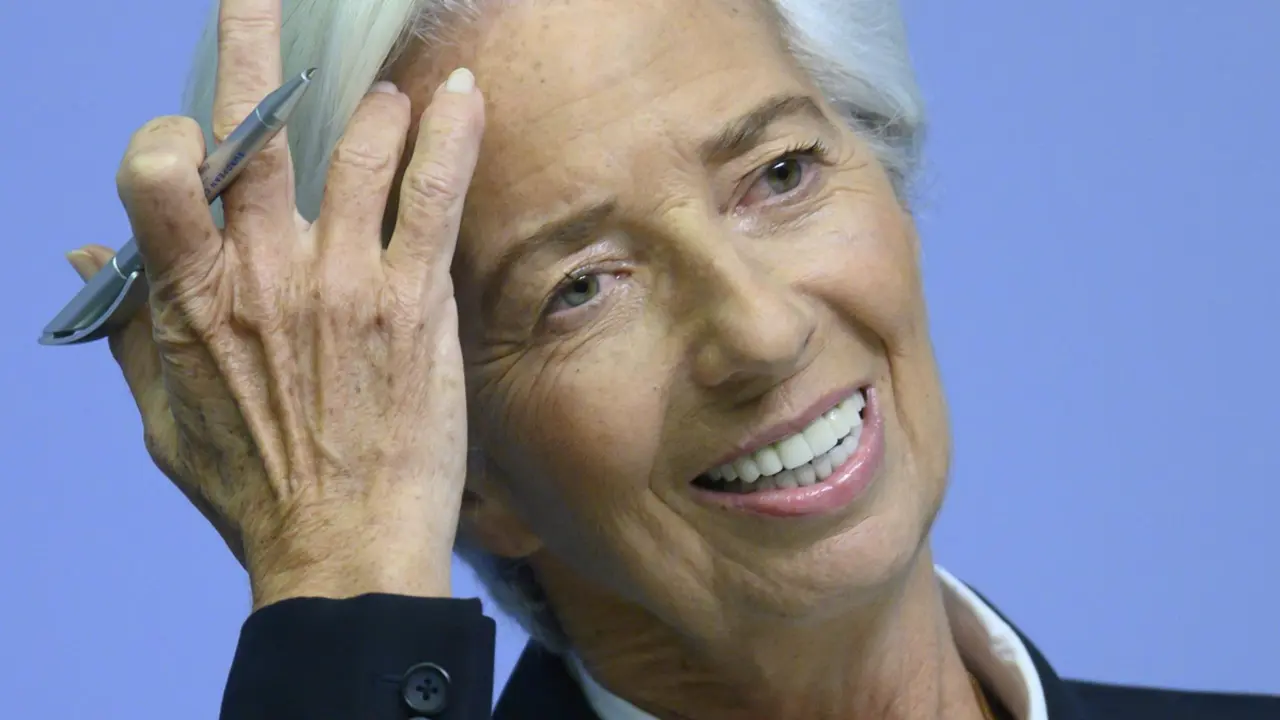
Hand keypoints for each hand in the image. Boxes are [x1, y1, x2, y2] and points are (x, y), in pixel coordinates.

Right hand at [66, 0, 484, 607]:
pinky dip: (449, 134)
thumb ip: (132, 325)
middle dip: (256, 46)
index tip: (195, 130)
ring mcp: (346, 280)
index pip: (158, 172)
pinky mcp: (414, 300)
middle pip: (256, 129)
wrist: (345, 549)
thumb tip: (88, 250)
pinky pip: (432, 194)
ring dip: (373, 106)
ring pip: (358, 147)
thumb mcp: (164, 415)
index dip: (169, 135)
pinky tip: (463, 93)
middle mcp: (267, 272)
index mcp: (193, 296)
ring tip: (390, 90)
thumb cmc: (254, 490)